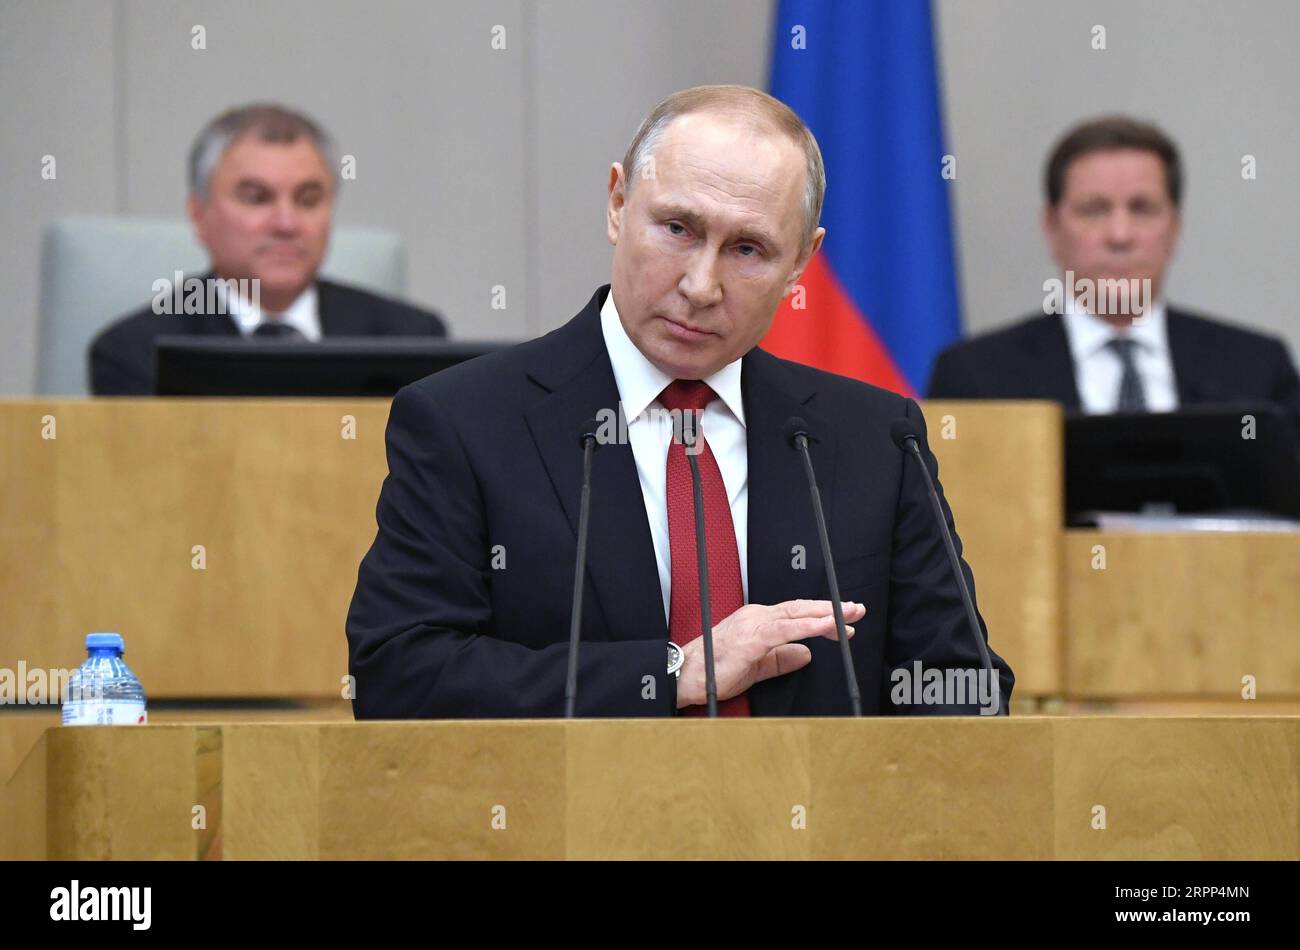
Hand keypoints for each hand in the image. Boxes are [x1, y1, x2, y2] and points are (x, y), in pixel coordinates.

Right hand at [675, 599, 864, 708]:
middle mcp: (757, 616)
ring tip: (848, 617)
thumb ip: (782, 659)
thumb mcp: (758, 666)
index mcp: (758, 621)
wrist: (688, 675)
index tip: (843, 623)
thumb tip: (805, 655)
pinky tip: (825, 627)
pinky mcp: (752, 639)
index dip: (821, 617)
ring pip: (797, 614)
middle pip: (801, 608)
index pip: (796, 614)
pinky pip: (787, 629)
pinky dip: (809, 626)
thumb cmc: (715, 670)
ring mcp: (754, 624)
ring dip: (826, 615)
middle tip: (857, 611)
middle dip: (831, 609)